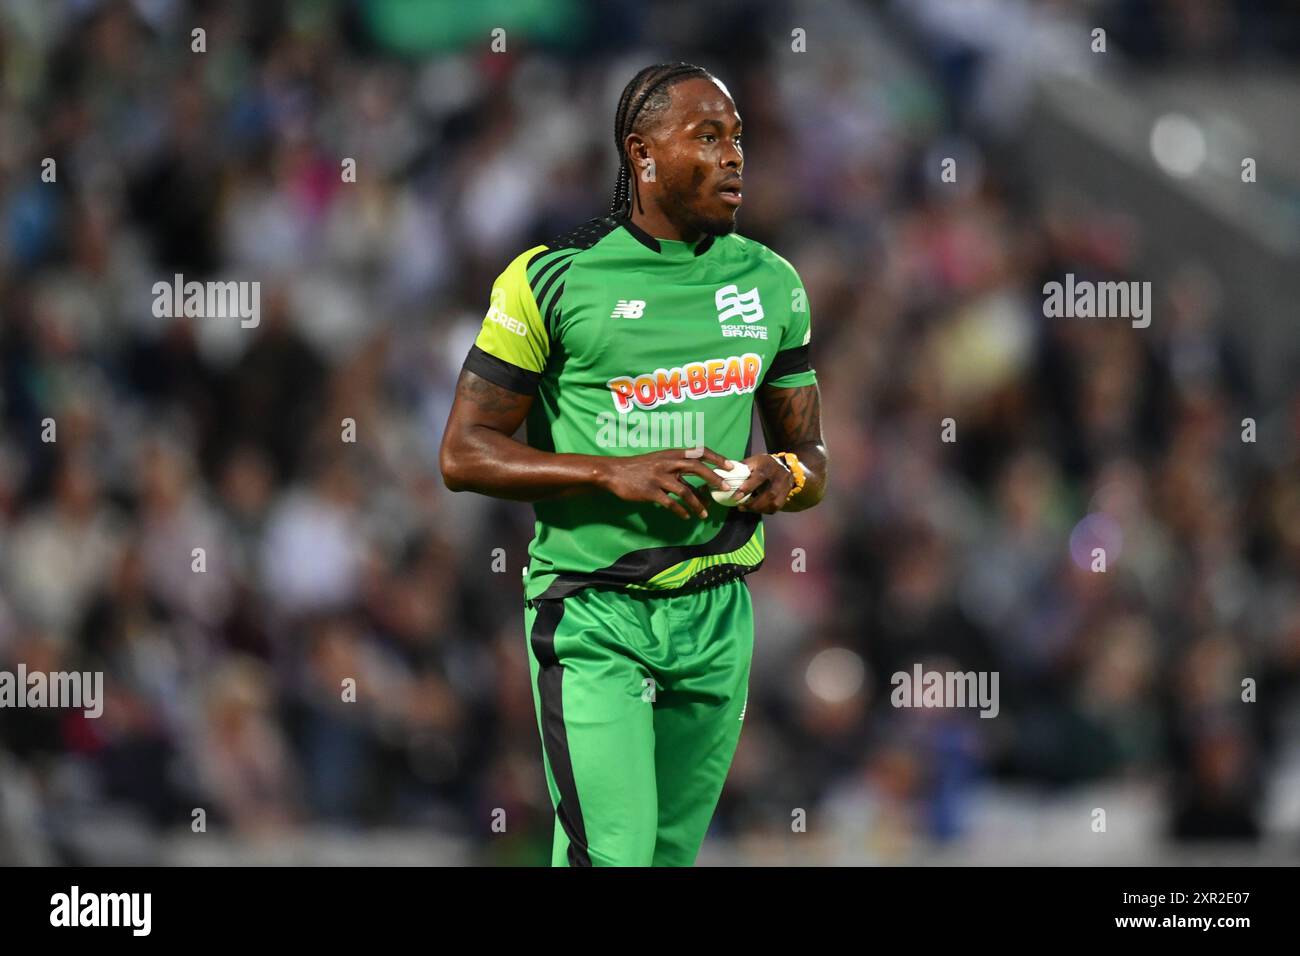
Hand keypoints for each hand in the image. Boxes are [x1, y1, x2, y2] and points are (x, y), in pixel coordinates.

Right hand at [597, 447, 733, 519]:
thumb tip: (699, 475)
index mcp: (671, 454)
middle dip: (713, 478)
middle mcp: (667, 463)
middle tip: (725, 488)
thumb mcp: (659, 461)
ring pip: (684, 491)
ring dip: (697, 504)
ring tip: (704, 514)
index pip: (699, 451)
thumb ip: (677, 466)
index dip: (716, 458)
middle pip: (696, 468)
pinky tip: (685, 517)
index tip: (730, 466)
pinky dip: (680, 511)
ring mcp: (658, 478)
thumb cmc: (639, 467)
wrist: (614, 472)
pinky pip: (670, 503)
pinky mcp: (650, 492)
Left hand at [733, 454, 793, 513]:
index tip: (736, 496)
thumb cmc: (764, 464)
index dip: (748, 487)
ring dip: (759, 509)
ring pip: (774, 502)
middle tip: (740, 507)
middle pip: (770, 493)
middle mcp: (779, 477)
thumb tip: (727, 474)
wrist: (784, 465)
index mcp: (768, 466)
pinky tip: (756, 509)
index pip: (759, 477)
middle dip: (754, 503)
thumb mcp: (754, 461)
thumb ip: (742, 467)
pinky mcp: (786, 495)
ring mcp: (785, 487)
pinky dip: (765, 510)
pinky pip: (776, 507)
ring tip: (747, 509)